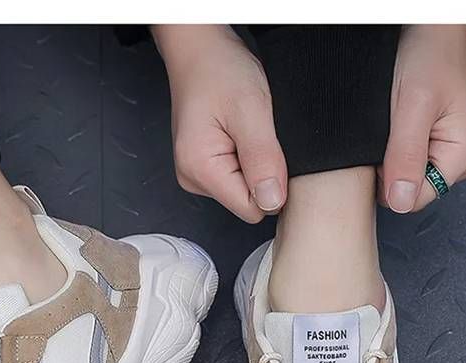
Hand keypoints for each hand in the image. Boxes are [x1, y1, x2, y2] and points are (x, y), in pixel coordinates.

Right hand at [153, 25, 286, 222]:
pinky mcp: (205, 168)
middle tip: (254, 132)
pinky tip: (240, 133)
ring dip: (254, 161)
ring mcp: (197, 175)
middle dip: (261, 170)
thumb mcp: (251, 112)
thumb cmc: (218, 70)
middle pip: (247, 201)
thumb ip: (263, 160)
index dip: (269, 182)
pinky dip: (247, 157)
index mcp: (200, 170)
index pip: (251, 209)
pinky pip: (238, 177)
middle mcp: (193, 179)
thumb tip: (272, 201)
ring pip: (244, 190)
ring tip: (245, 128)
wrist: (201, 50)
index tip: (266, 148)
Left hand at [380, 24, 465, 212]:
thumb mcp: (413, 107)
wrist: (429, 29)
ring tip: (394, 124)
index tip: (385, 149)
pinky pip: (403, 163)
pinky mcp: (431, 146)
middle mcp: (460, 159)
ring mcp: (446, 153)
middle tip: (390, 131)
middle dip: (391, 167)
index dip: (391, 181)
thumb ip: (406, 156)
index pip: (416, 199)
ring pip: (403, 178)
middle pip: (409, 191)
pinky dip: (390, 149)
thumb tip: (401, 201)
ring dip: (390, 156)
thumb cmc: (429, 55)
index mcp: (464, 154)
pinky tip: (394, 127)